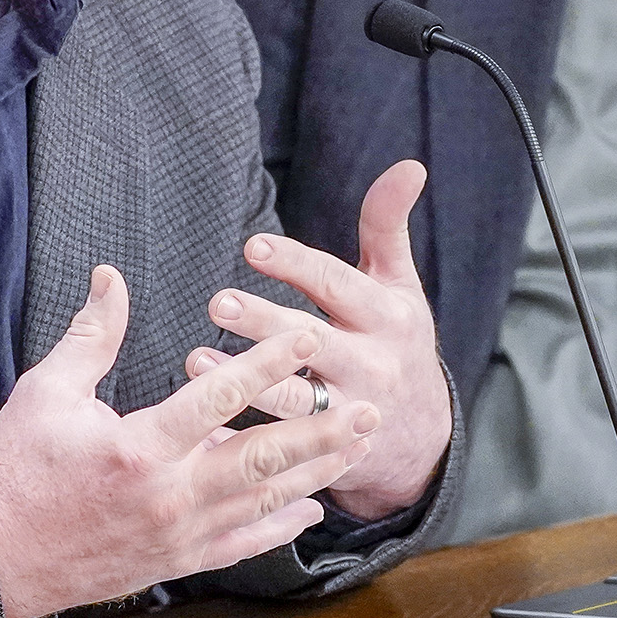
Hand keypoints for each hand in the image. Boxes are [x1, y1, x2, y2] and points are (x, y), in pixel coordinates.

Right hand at [0, 264, 378, 617]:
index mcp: (138, 448)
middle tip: (368, 407)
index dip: (266, 363)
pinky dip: (282, 528)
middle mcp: (169, 495)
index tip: (306, 336)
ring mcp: (178, 535)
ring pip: (263, 503)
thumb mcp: (44, 392)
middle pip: (262, 458)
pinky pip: (242, 545)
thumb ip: (90, 335)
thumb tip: (111, 276)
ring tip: (357, 446)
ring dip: (315, 473)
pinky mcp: (176, 561)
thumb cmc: (15, 469)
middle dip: (319, 431)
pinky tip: (313, 509)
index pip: (218, 397)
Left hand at [186, 160, 450, 521]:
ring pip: (294, 400)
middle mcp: (372, 363)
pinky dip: (239, 431)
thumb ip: (389, 227)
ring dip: (245, 382)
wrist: (422, 438)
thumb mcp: (401, 286)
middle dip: (265, 323)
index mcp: (388, 317)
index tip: (252, 246)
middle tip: (218, 302)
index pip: (338, 285)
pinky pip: (280, 443)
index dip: (296, 265)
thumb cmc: (398, 341)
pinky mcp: (325, 452)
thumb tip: (408, 165)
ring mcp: (349, 413)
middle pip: (314, 341)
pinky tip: (202, 415)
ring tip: (195, 360)